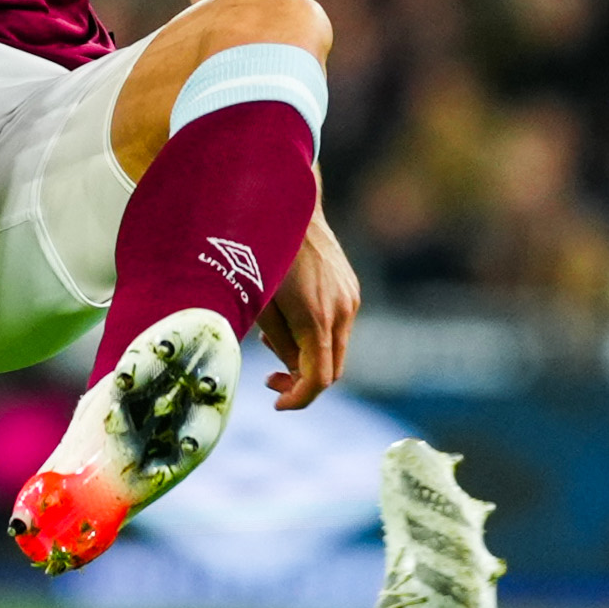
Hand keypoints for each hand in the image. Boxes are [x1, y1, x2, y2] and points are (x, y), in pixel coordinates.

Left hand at [265, 210, 360, 406]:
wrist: (289, 205)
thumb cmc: (262, 252)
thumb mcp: (257, 302)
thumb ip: (277, 342)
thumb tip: (289, 370)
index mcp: (315, 319)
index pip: (318, 379)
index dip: (298, 399)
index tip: (277, 403)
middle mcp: (342, 311)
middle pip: (331, 369)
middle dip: (302, 381)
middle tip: (270, 377)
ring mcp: (351, 298)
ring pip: (336, 349)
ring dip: (308, 356)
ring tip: (273, 339)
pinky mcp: (351, 288)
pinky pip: (339, 326)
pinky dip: (317, 336)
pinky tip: (291, 319)